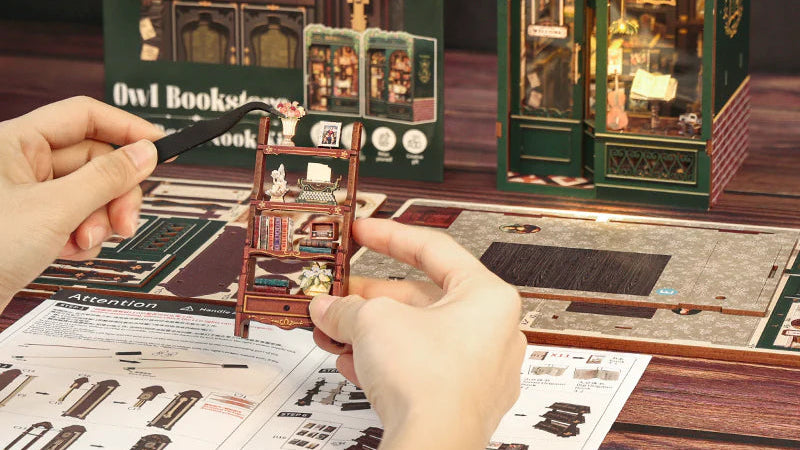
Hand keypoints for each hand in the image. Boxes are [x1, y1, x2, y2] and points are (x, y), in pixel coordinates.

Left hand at [0, 97, 162, 306]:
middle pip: (94, 161)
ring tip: (86, 242)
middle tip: (125, 220)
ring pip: (88, 194)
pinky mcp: (30, 225)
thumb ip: (106, 178)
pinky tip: (70, 252)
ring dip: (99, 220)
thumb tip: (145, 153)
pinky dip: (82, 237)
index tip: (158, 145)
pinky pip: (75, 219)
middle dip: (114, 193)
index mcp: (16, 142)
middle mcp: (21, 164)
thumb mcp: (55, 209)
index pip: (84, 116)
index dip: (125, 128)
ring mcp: (26, 196)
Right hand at [310, 218, 526, 449]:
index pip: (434, 250)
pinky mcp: (462, 401)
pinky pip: (420, 370)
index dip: (389, 236)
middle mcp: (493, 333)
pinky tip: (351, 362)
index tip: (363, 232)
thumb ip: (347, 307)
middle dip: (370, 297)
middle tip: (339, 292)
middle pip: (421, 299)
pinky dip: (386, 362)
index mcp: (488, 298)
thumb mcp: (373, 321)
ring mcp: (480, 371)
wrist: (433, 445)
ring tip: (334, 330)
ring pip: (417, 338)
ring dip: (371, 332)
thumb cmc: (430, 382)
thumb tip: (329, 308)